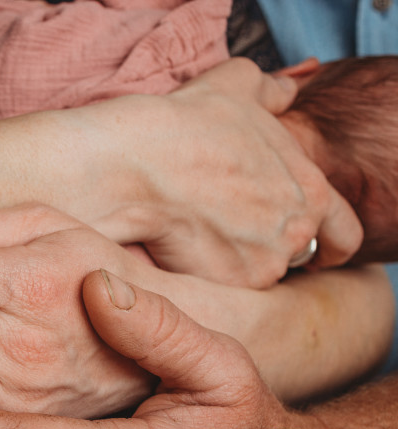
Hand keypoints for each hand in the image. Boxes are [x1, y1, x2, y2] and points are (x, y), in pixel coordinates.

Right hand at [77, 58, 361, 287]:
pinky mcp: (226, 286)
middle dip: (270, 250)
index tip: (314, 251)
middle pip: (296, 257)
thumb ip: (272, 90)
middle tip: (233, 237)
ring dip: (234, 266)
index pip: (345, 233)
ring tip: (198, 241)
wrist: (136, 164)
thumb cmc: (184, 123)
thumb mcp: (236, 85)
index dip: (330, 243)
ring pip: (255, 275)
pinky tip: (179, 253)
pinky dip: (204, 277)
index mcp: (310, 188)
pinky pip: (222, 291)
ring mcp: (263, 262)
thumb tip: (289, 89)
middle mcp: (297, 231)